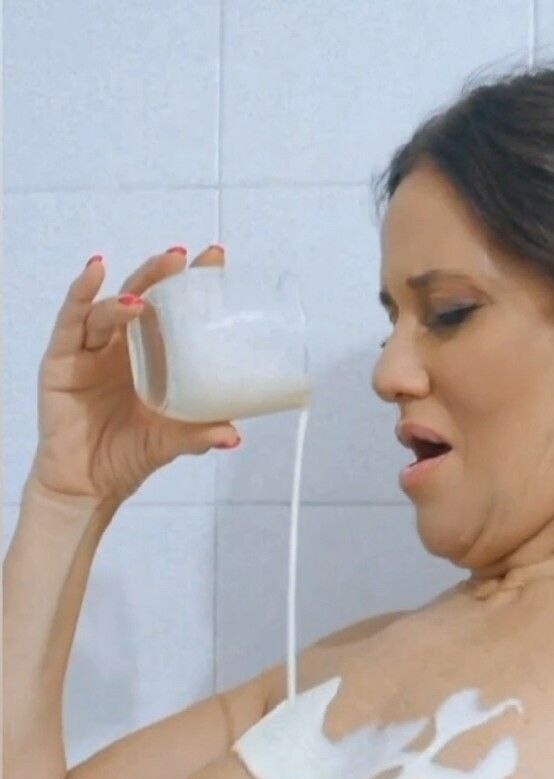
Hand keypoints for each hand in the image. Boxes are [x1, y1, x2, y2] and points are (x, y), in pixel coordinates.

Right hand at [29, 245, 240, 504]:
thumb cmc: (127, 456)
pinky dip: (82, 294)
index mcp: (152, 359)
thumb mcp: (171, 442)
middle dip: (162, 274)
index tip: (216, 259)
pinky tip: (94, 274)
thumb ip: (198, 433)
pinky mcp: (61, 361)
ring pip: (109, 309)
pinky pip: (71, 322)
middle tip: (181, 259)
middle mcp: (123, 347)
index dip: (192, 283)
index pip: (174, 311)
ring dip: (128, 292)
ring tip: (144, 297)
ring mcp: (91, 351)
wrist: (87, 487)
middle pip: (143, 296)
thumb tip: (234, 435)